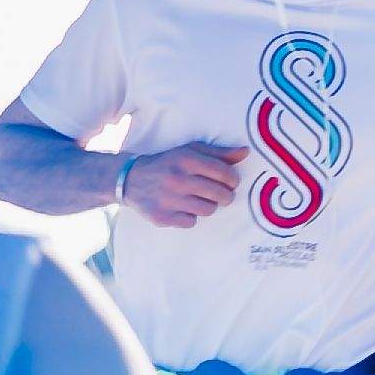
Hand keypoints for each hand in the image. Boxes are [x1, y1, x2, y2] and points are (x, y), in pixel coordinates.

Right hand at [122, 142, 246, 226]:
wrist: (130, 179)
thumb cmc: (168, 164)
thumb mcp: (190, 151)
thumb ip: (219, 153)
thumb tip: (245, 152)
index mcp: (186, 159)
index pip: (226, 174)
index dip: (233, 180)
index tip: (230, 182)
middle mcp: (177, 178)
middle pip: (221, 195)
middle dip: (225, 196)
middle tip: (220, 194)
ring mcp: (168, 199)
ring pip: (208, 210)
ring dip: (208, 206)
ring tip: (198, 199)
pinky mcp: (161, 217)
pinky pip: (191, 222)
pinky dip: (190, 217)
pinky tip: (182, 207)